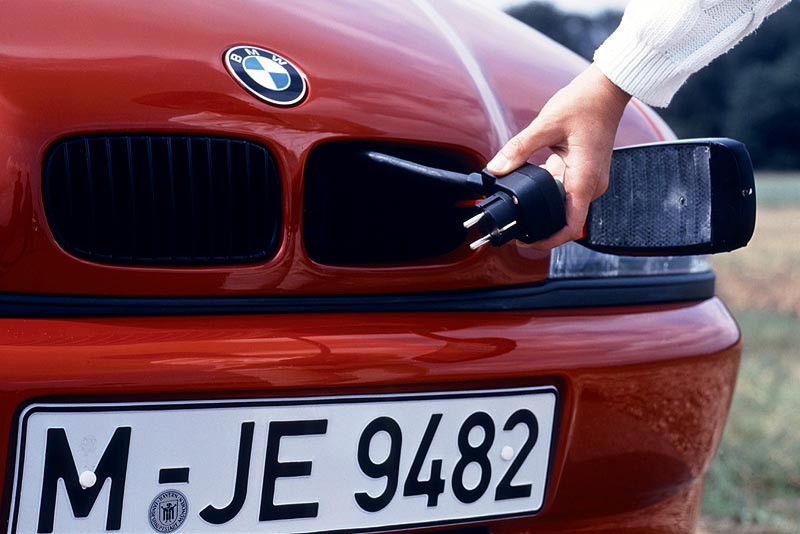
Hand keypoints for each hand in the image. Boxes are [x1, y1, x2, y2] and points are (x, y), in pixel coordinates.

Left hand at [487, 64, 630, 249]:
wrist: (607, 89)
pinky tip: (534, 176)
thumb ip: (518, 149)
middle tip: (512, 218)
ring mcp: (590, 180)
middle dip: (538, 223)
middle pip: (564, 220)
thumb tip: (496, 168)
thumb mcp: (545, 124)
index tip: (524, 241)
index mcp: (585, 180)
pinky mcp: (585, 173)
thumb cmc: (585, 103)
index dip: (547, 241)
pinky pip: (565, 190)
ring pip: (563, 205)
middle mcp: (591, 185)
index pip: (569, 227)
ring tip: (519, 197)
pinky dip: (547, 190)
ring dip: (542, 204)